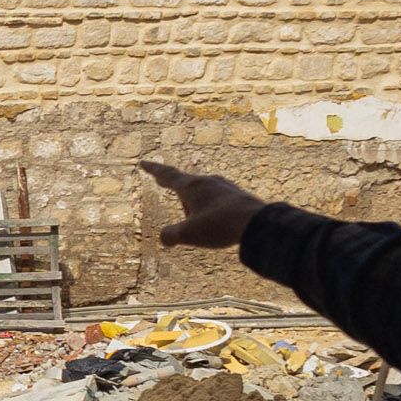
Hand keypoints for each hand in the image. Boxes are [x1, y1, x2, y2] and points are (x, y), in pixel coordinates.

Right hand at [141, 160, 267, 250]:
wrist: (257, 223)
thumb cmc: (219, 226)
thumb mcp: (188, 234)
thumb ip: (171, 235)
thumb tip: (164, 237)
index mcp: (191, 187)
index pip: (168, 175)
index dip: (154, 170)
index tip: (144, 163)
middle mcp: (207, 181)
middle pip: (185, 182)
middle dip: (173, 185)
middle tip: (161, 181)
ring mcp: (225, 187)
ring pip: (203, 191)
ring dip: (193, 200)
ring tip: (192, 216)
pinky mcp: (238, 196)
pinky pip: (218, 199)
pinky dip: (209, 206)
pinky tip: (216, 217)